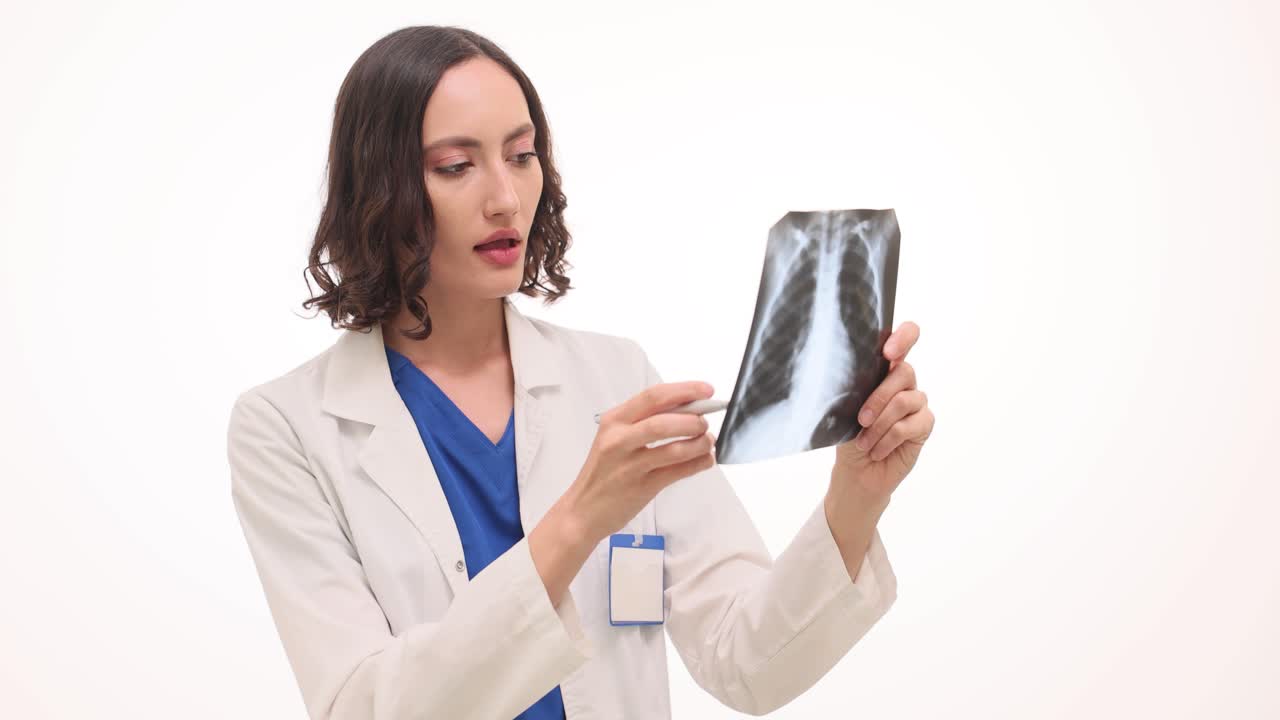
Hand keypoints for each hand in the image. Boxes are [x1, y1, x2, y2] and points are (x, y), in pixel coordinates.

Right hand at [563, 381, 717, 542]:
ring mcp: (629, 465)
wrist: (582, 510)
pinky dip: (698, 464)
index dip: (685, 391)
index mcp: (614, 421)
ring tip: (706, 442)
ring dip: (699, 443)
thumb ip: (645, 423)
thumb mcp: (614, 439)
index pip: (653, 397)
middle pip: (664, 421)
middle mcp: (619, 440)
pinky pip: (677, 472)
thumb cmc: (602, 473)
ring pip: (674, 448)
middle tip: (704, 423)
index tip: (706, 391)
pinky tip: (704, 460)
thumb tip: (686, 410)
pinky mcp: (641, 488)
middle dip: (693, 420)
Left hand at [831, 321, 934, 500]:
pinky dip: (886, 440)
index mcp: (885, 368)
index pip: (906, 337)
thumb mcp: (846, 407)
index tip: (888, 352)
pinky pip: (908, 426)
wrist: (856, 470)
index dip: (904, 337)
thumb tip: (851, 373)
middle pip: (905, 371)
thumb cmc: (849, 434)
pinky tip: (876, 450)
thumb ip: (855, 385)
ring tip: (864, 441)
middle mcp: (905, 382)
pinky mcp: (924, 425)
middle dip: (879, 397)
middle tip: (861, 419)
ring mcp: (917, 402)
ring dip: (879, 425)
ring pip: (904, 401)